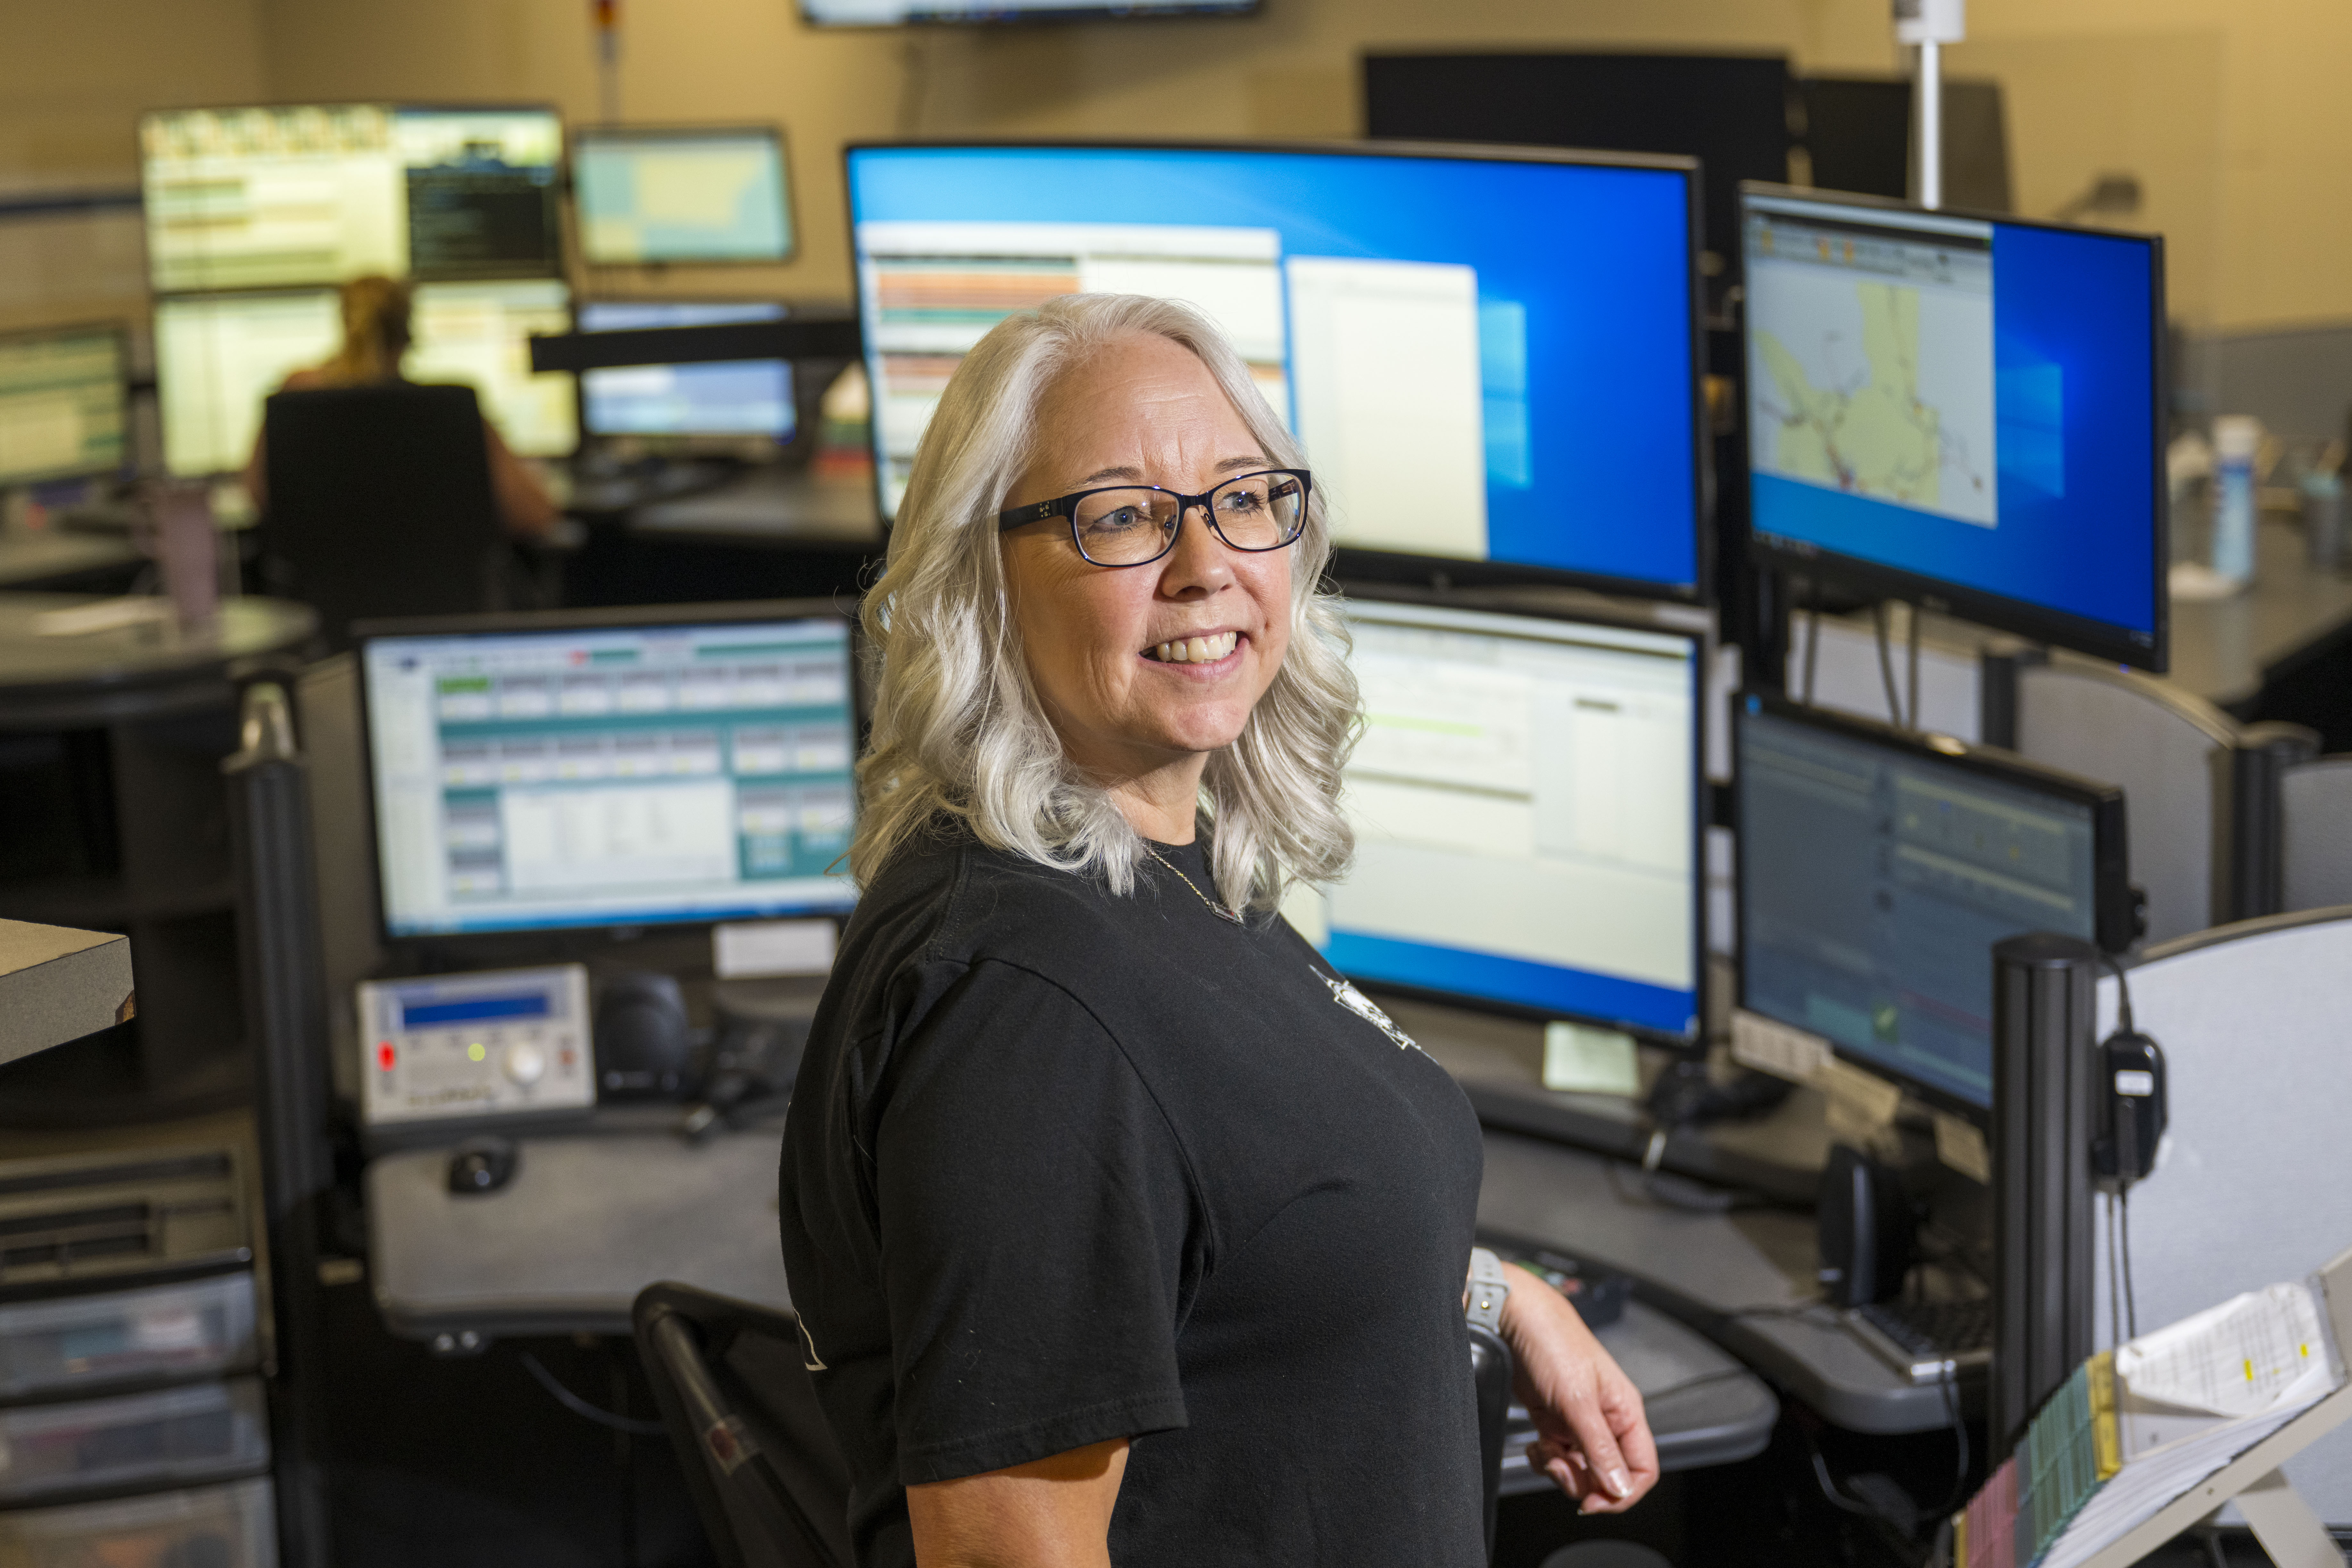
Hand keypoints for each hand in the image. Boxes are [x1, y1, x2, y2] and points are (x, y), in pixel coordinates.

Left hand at [1495, 1262, 1659, 1513]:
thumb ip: (1599, 1446)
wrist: (1514, 1318)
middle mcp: (1605, 1420)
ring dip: (1559, 1471)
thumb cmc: (1552, 1343)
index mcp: (1625, 1412)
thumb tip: (1619, 1488)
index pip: (1642, 1469)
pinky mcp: (1553, 1421)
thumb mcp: (1577, 1399)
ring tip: (1544, 1450)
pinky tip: (1534, 1445)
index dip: (1623, 1492)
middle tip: (1559, 1466)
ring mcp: (1578, 1422)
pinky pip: (1556, 1457)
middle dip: (1583, 1483)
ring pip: (1579, 1470)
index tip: (1595, 1502)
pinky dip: (1544, 1460)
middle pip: (1608, 1476)